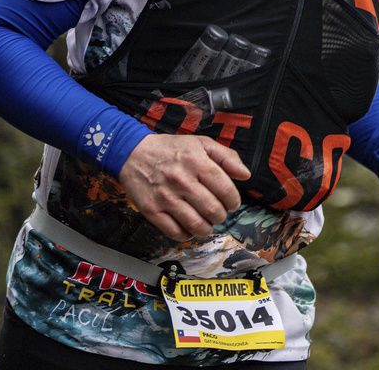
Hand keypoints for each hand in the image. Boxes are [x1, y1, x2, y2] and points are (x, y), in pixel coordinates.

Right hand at [118, 134, 250, 241]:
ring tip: (206, 222)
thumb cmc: (169, 149)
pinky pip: (175, 232)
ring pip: (197, 225)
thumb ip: (226, 157)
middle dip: (221, 215)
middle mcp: (181, 180)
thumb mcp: (200, 143)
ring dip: (207, 228)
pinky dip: (187, 234)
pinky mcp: (152, 210)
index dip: (234, 200)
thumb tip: (245, 174)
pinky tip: (189, 226)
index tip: (232, 203)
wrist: (132, 153)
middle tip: (218, 212)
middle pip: (213, 210)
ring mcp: (166, 197)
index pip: (225, 189)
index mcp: (196, 162)